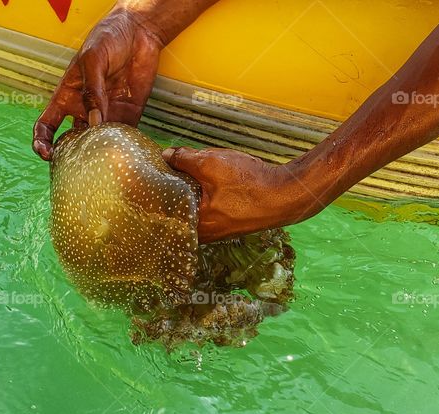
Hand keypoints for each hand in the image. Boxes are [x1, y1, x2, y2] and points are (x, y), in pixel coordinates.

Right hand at [32, 8, 162, 159]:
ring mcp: (106, 115)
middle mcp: (84, 110)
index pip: (47, 125)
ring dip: (100, 154)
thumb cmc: (108, 39)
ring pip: (99, 144)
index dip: (42, 142)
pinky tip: (126, 153)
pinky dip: (124, 148)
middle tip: (80, 166)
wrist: (139, 31)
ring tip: (105, 159)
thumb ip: (92, 91)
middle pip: (72, 141)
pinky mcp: (129, 116)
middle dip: (72, 157)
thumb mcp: (93, 60)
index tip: (47, 154)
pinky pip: (124, 138)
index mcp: (67, 97)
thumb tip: (95, 122)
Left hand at [162, 147, 313, 242]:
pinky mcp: (229, 223)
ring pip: (194, 206)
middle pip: (179, 208)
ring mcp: (218, 230)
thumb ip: (184, 159)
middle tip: (169, 167)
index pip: (164, 210)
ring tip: (189, 171)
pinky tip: (210, 180)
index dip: (157, 190)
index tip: (152, 173)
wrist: (286, 194)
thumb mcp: (211, 163)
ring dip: (192, 190)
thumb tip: (166, 155)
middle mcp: (205, 234)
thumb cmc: (250, 184)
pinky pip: (209, 207)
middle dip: (175, 188)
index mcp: (195, 226)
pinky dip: (206, 194)